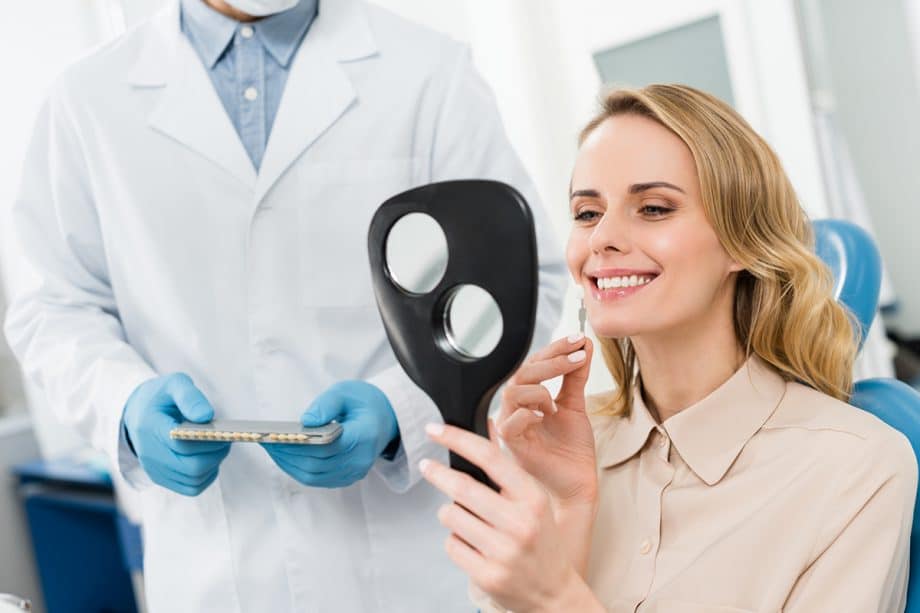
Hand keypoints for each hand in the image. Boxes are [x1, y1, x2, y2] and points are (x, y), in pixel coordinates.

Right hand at [122, 373, 229, 495]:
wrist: (138, 413)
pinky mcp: (161, 478)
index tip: (223, 432)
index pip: (182, 444)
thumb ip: (190, 397)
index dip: (208, 441)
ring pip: (193, 479)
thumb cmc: (161, 398)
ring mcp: (154, 469)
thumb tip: (206, 416)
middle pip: (191, 467)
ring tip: (218, 447)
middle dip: (215, 454)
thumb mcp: (174, 384)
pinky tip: (209, 459)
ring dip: (213, 465)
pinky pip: (191, 487)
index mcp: (150, 428)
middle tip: (225, 440)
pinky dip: (207, 476)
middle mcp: (149, 454)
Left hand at [261, 380, 398, 487]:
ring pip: (313, 476)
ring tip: (271, 448)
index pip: (326, 446)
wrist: (385, 419)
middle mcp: (360, 459)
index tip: (276, 435)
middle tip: (266, 440)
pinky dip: (297, 469)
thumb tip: (306, 420)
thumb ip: (326, 404)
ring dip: (288, 464)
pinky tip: (284, 456)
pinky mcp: (346, 477)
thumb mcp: (346, 392)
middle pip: (316, 464)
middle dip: (287, 454)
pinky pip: (316, 479)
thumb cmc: (364, 403)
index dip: (299, 444)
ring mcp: (354, 472)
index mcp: (364, 436)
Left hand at [420, 424, 602, 612]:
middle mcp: (520, 523)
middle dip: (437, 473)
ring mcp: (503, 552)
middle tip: (427, 466)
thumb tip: (486, 427)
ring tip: (465, 519)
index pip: (490, 457)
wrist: (554, 593)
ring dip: (449, 513)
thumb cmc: (542, 542)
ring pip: (451, 516)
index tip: (435, 431)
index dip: (457, 439)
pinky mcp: (487, 575)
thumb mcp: (534, 501)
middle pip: (462, 487)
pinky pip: (452, 545)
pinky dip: (455, 540)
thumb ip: (507, 470)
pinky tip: (472, 544)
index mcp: (533, 498)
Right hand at [495, 334, 596, 507]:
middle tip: (577, 356)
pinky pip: (510, 422)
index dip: (554, 349)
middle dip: (552, 361)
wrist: (577, 483)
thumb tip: (584, 345)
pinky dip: (528, 414)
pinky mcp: (511, 445)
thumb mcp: (576, 405)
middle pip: (522, 373)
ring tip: (557, 401)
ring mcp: (511, 426)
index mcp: (529, 397)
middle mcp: (517, 408)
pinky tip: (546, 415)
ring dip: (540, 388)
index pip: (534, 363)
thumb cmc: (572, 450)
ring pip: (513, 392)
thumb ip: (576, 376)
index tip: (578, 340)